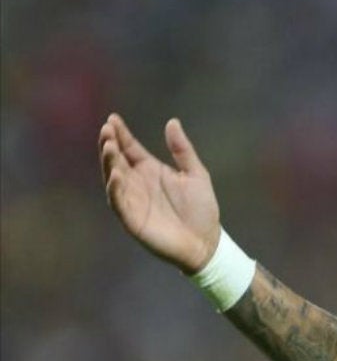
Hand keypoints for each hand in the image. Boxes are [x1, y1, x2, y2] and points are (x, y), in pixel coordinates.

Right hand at [99, 114, 219, 273]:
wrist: (206, 241)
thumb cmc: (201, 209)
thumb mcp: (196, 173)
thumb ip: (182, 149)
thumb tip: (172, 122)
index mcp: (150, 170)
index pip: (130, 148)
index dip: (121, 134)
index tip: (113, 118)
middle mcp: (137, 183)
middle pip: (117, 160)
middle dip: (110, 144)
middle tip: (107, 129)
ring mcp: (132, 200)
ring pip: (113, 178)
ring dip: (109, 163)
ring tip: (108, 146)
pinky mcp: (132, 219)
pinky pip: (118, 202)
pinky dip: (115, 188)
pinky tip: (115, 175)